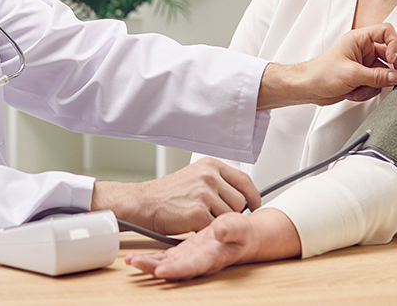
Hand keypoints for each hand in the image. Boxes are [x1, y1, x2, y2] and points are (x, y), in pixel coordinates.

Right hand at [91, 158, 259, 235]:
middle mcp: (209, 176)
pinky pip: (215, 228)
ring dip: (217, 223)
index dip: (252, 196)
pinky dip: (206, 230)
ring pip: (229, 217)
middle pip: (239, 202)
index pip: (244, 180)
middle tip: (212, 215)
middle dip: (230, 213)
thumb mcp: (194, 176)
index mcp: (210, 165)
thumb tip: (241, 195)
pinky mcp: (197, 213)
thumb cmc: (167, 194)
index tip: (254, 205)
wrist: (143, 203)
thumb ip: (217, 182)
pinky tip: (192, 224)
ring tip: (198, 217)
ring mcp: (204, 194)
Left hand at [125, 208, 300, 280]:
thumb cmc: (242, 234)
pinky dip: (150, 257)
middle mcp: (197, 261)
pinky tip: (135, 256)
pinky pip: (163, 257)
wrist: (241, 236)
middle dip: (153, 268)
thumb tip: (220, 231)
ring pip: (165, 264)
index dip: (177, 269)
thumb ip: (231, 230)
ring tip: (131, 260)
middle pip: (173, 268)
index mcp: (211, 257)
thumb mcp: (241, 229)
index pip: (192, 266)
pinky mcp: (182, 252)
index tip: (162, 270)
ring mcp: (188, 258)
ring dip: (148, 264)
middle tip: (135, 263)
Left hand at [257, 22, 396, 109]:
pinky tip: (353, 92)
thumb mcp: (352, 74)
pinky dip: (367, 91)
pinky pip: (375, 84)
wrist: (307, 88)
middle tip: (394, 80)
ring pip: (383, 73)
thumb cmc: (320, 74)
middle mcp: (363, 50)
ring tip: (359, 88)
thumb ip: (377, 76)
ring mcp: (363, 64)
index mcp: (359, 39)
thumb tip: (396, 76)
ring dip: (374, 85)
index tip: (393, 59)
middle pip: (390, 55)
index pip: (386, 32)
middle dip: (389, 71)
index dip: (394, 44)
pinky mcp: (361, 77)